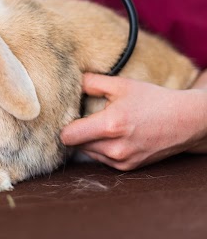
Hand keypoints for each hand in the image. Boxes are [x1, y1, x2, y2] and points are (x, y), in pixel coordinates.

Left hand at [61, 73, 206, 170]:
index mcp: (110, 125)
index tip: (69, 117)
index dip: (64, 126)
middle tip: (85, 119)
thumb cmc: (152, 100)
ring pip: (87, 153)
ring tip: (103, 126)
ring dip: (89, 142)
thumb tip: (70, 82)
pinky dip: (101, 149)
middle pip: (75, 146)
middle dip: (77, 133)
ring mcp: (121, 161)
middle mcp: (114, 148)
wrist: (185, 121)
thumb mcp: (121, 84)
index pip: (67, 136)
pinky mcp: (127, 168)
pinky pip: (101, 159)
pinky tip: (113, 136)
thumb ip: (91, 82)